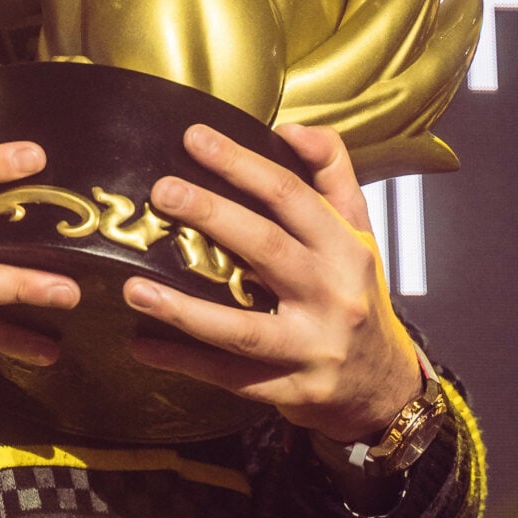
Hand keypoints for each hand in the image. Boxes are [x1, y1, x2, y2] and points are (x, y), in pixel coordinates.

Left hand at [123, 122, 423, 442]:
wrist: (384, 385)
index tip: (193, 138)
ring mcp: (314, 347)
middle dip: (211, 216)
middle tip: (161, 192)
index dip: (242, 163)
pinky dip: (184, 361)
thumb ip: (332, 173)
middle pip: (267, 248)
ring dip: (183, 309)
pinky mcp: (293, 390)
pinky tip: (142, 345)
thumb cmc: (357, 294)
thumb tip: (291, 127)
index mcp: (345, 247)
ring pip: (242, 328)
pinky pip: (230, 376)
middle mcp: (333, 294)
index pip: (291, 194)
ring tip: (133, 287)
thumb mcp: (359, 232)